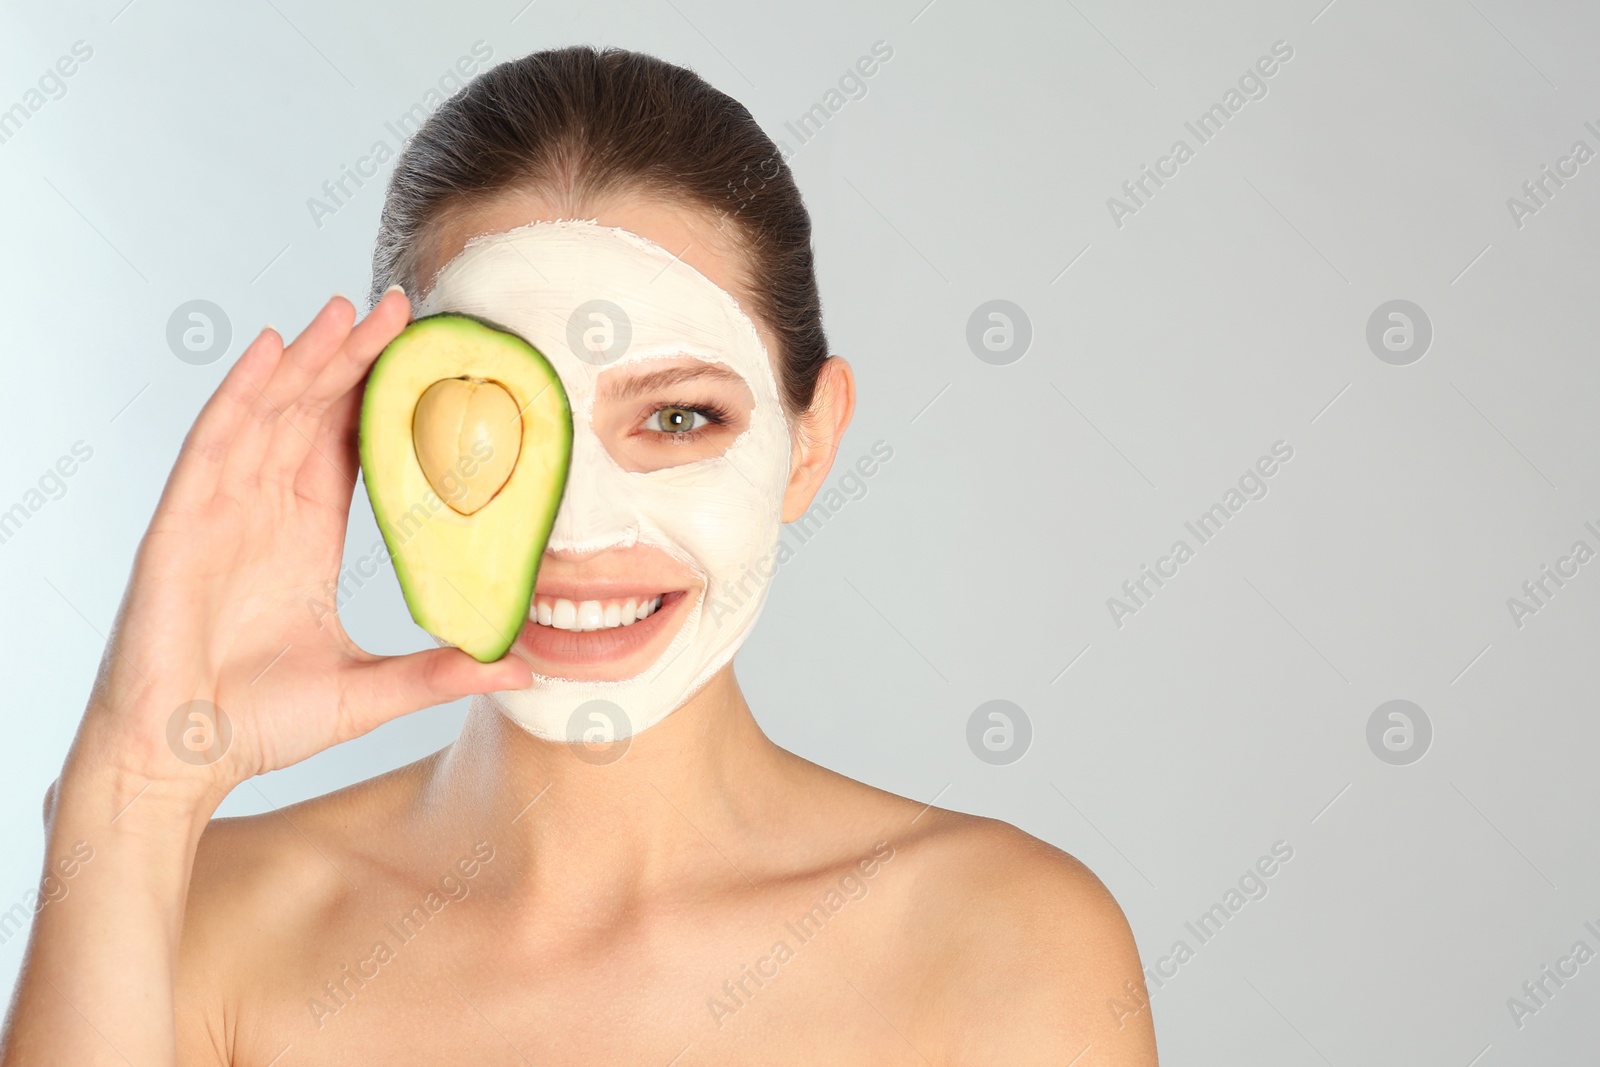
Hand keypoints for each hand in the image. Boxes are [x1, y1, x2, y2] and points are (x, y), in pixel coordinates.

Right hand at [67, 290, 531, 800]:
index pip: (349, 448)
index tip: (424, 358)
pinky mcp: (180, 526)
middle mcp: (265, 513)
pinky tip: (272, 350)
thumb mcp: (370, 692)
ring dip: (309, 360)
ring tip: (350, 311)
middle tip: (402, 308)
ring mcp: (220, 514)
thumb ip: (441, 674)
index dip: (382, 400)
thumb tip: (520, 667)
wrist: (180, 762)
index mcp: (307, 539)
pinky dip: (241, 394)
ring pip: (269, 414)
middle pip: (313, 415)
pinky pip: (213, 445)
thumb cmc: (260, 726)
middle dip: (354, 359)